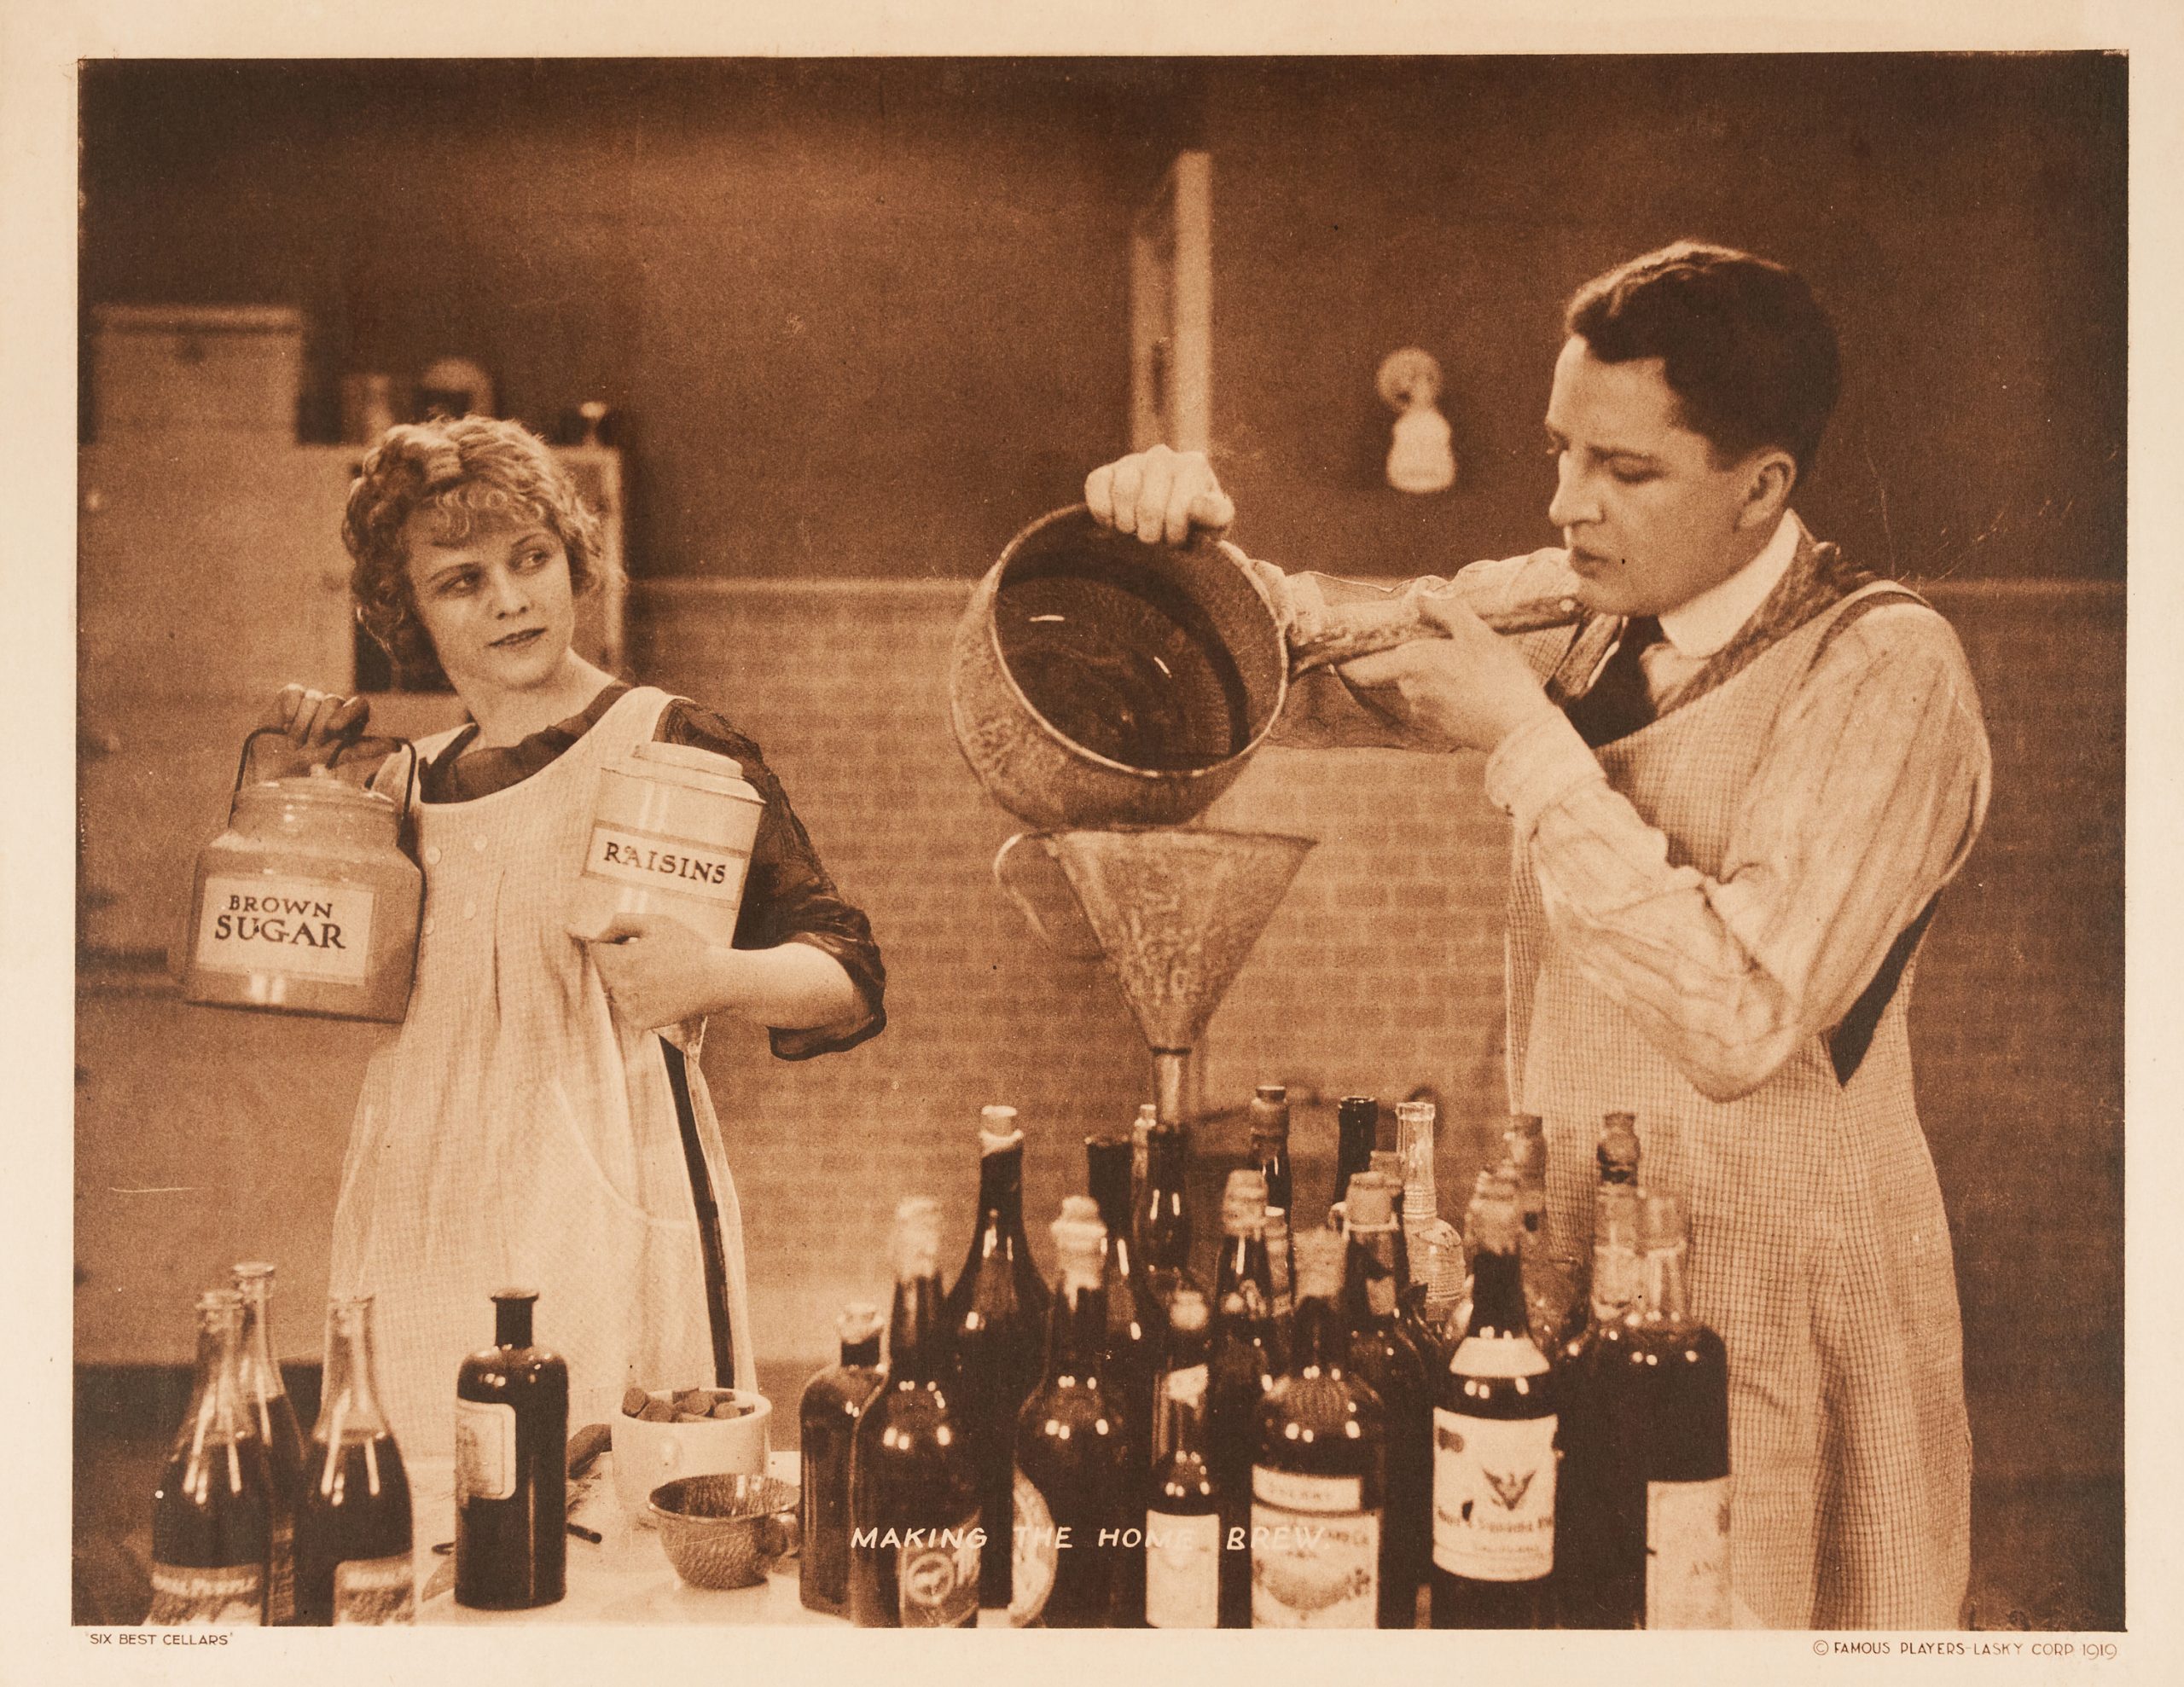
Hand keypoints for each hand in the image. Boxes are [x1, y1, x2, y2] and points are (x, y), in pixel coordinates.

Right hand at [266, 684, 369, 763]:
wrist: (271, 763)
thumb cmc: (307, 762)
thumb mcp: (338, 757)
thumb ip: (365, 749)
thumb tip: (397, 746)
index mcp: (350, 720)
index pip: (360, 704)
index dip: (347, 714)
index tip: (334, 729)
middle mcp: (333, 706)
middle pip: (334, 701)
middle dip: (319, 728)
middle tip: (311, 745)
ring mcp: (312, 698)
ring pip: (314, 698)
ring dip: (301, 726)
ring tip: (295, 742)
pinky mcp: (292, 694)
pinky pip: (295, 692)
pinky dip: (288, 712)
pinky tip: (283, 726)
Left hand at [580, 912, 732, 1031]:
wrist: (717, 981)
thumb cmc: (689, 948)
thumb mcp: (657, 923)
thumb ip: (622, 922)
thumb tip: (600, 934)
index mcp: (623, 961)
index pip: (597, 949)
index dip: (611, 941)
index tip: (628, 941)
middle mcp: (622, 987)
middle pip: (604, 970)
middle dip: (619, 960)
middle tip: (648, 957)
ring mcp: (630, 1007)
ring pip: (614, 989)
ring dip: (627, 980)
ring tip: (657, 975)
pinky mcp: (640, 1021)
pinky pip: (627, 1006)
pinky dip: (637, 998)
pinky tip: (660, 991)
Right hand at [1085, 444, 1234, 544]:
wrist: (1165, 524)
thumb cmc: (1194, 525)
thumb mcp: (1214, 526)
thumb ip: (1216, 515)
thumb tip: (1195, 505)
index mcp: (1193, 466)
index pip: (1178, 510)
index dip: (1174, 534)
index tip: (1178, 540)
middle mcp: (1162, 456)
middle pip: (1149, 507)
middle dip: (1151, 534)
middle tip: (1156, 538)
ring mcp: (1132, 461)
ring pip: (1123, 494)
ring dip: (1128, 525)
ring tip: (1136, 530)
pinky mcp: (1105, 472)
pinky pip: (1096, 486)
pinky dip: (1103, 512)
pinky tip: (1113, 523)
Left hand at [1334, 594, 1559, 752]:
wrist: (1519, 728)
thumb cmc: (1500, 677)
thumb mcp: (1478, 633)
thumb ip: (1446, 611)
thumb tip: (1420, 596)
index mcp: (1412, 664)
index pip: (1360, 669)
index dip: (1345, 662)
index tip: (1341, 654)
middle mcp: (1409, 690)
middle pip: (1397, 670)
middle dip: (1415, 658)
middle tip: (1449, 648)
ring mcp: (1423, 713)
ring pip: (1417, 687)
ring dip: (1434, 677)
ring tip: (1471, 669)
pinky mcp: (1438, 729)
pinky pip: (1434, 704)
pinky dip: (1447, 695)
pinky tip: (1475, 689)